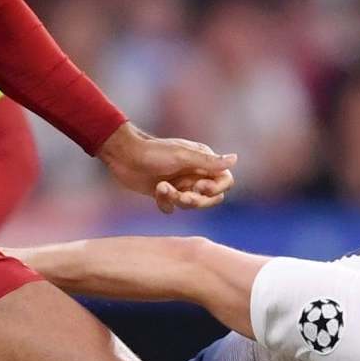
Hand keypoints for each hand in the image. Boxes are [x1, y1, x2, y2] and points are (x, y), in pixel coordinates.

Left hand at [97, 122, 235, 213]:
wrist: (123, 156)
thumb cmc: (154, 152)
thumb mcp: (182, 156)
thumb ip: (209, 161)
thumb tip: (236, 158)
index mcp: (203, 161)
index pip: (225, 181)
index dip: (216, 188)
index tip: (200, 186)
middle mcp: (195, 173)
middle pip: (210, 197)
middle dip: (196, 200)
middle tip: (181, 195)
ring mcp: (181, 183)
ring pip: (191, 204)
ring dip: (177, 199)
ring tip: (162, 188)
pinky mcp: (166, 193)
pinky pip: (173, 208)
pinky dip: (165, 203)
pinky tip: (156, 193)